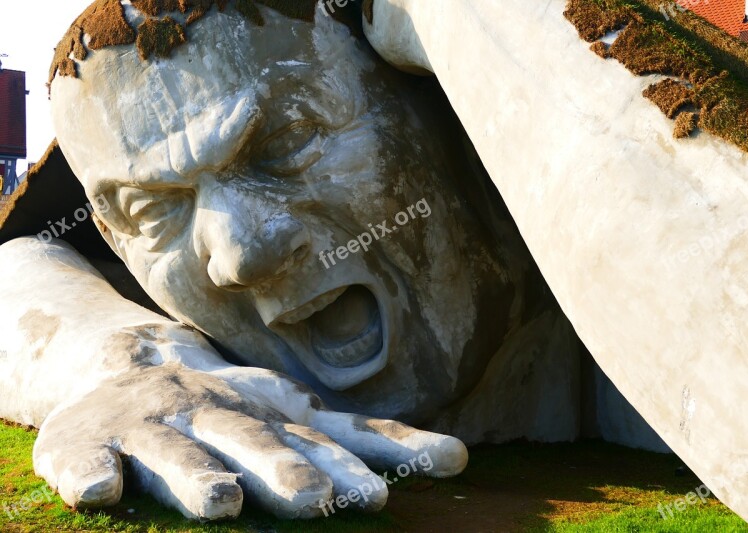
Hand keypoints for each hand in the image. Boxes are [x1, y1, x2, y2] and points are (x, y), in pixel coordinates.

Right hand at [32, 362, 467, 519]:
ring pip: (178, 456)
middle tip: (316, 501)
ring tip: (222, 502)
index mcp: (268, 414)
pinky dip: (92, 476)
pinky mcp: (90, 442)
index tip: (382, 497)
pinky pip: (87, 461)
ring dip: (200, 478)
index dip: (350, 466)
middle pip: (254, 445)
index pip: (319, 440)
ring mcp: (152, 428)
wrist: (123, 365)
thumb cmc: (227, 407)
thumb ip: (363, 443)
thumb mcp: (294, 417)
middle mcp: (215, 415)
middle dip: (284, 472)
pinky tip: (101, 494)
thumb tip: (463, 457)